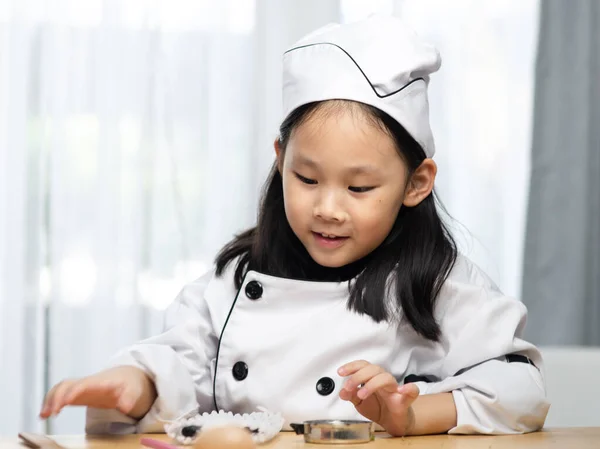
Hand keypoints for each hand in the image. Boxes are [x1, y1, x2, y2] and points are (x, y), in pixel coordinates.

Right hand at [40, 365, 156, 419]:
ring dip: (50, 399)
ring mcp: (81, 386)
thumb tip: (126, 407)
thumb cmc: (129, 385)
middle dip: (57, 396)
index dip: (74, 391)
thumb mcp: (134, 391)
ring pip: (60, 387)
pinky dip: (50, 401)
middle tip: (52, 412)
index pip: (84, 383)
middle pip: (67, 384)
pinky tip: (44, 414)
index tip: (66, 401)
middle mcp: (87, 382)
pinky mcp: (77, 393)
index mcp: (100, 382)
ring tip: (44, 415)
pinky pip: (60, 394)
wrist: (127, 377)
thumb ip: (129, 398)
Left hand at [338, 360, 418, 436]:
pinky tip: (402, 390)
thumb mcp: (360, 403)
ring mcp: (395, 389)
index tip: (340, 372)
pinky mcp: (406, 401)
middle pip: (373, 369)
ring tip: (361, 394)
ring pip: (386, 378)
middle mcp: (384, 380)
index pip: (363, 366)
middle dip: (358, 376)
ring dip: (372, 384)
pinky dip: (409, 388)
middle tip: (348, 387)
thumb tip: (342, 392)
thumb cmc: (378, 408)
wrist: (394, 422)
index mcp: (373, 378)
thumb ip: (351, 396)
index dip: (352, 366)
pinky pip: (413, 391)